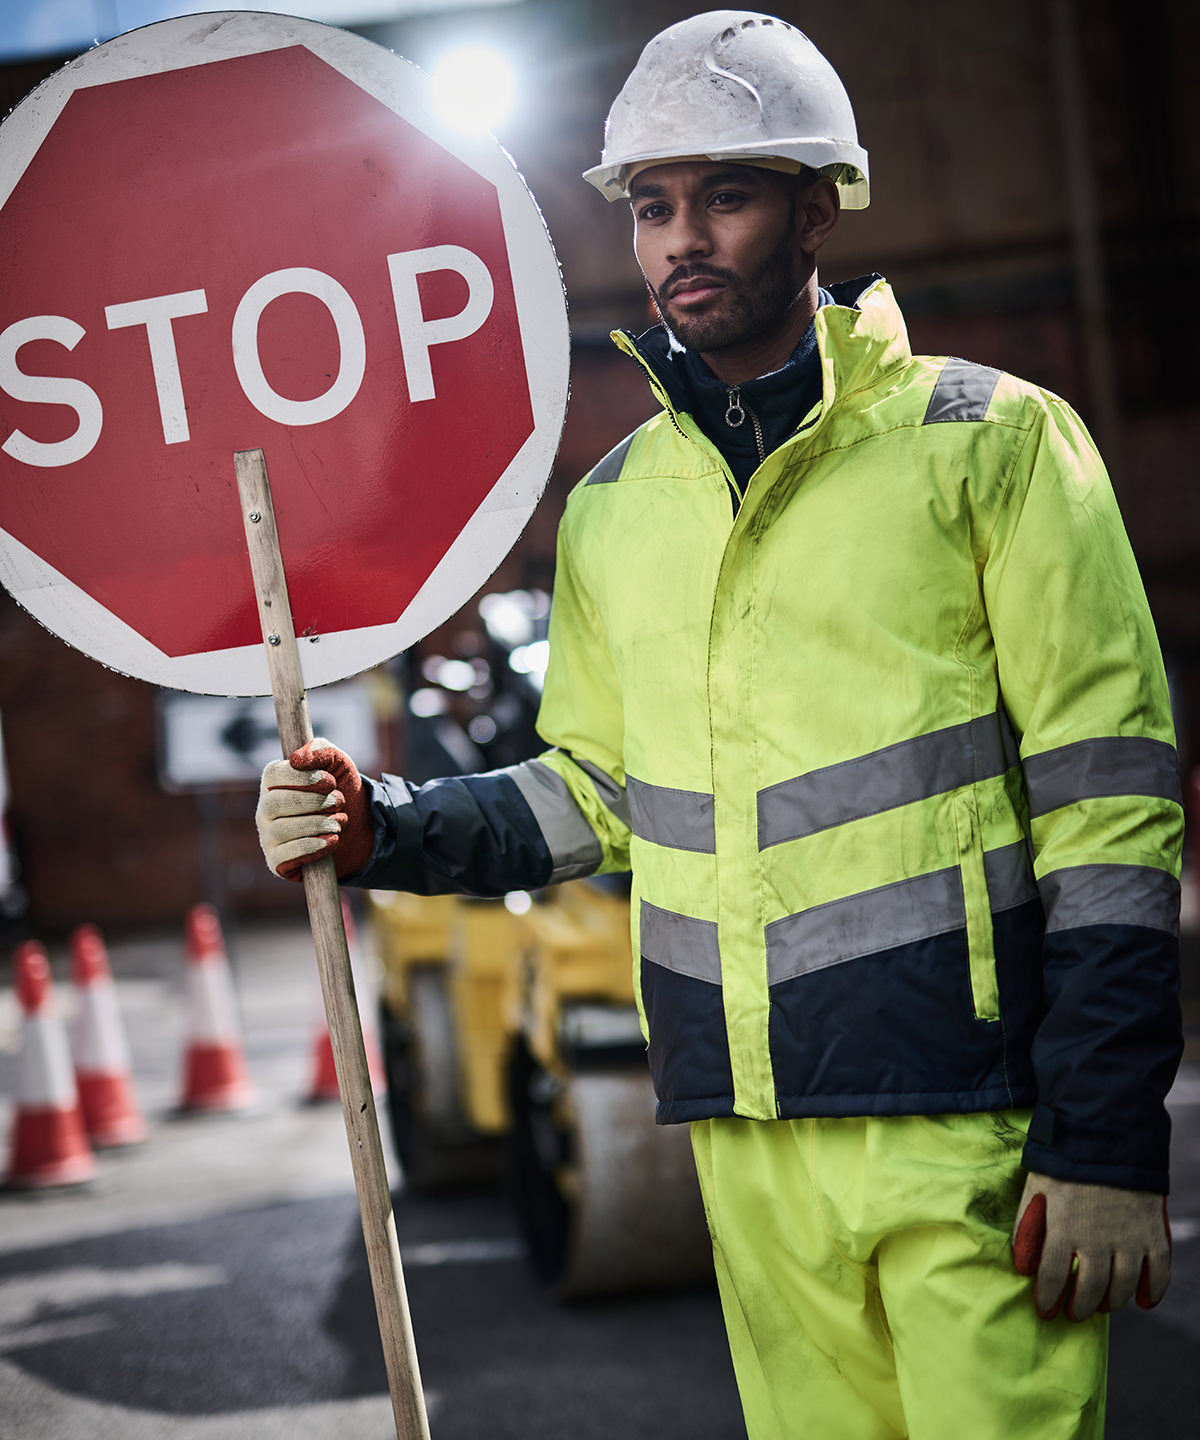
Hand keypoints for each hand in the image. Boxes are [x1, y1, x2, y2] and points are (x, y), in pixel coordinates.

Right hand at [256, 738, 371, 881]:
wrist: (357, 828)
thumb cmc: (338, 792)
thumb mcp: (338, 764)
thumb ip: (322, 750)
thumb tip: (299, 758)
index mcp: (273, 782)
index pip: (274, 774)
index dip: (302, 777)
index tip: (330, 781)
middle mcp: (264, 809)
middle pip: (277, 803)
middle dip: (314, 802)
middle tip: (339, 801)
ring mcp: (267, 836)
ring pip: (283, 829)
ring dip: (318, 824)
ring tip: (340, 822)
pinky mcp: (276, 861)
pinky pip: (286, 855)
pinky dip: (313, 846)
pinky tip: (333, 840)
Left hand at [1012, 1170, 1170, 1320]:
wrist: (1106, 1134)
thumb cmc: (1064, 1160)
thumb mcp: (1035, 1188)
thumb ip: (1027, 1226)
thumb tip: (1022, 1265)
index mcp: (1063, 1228)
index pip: (1053, 1278)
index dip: (1048, 1299)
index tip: (1046, 1311)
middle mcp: (1096, 1239)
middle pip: (1090, 1289)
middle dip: (1080, 1306)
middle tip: (1075, 1314)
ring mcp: (1128, 1237)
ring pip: (1122, 1286)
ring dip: (1112, 1302)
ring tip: (1102, 1307)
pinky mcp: (1152, 1230)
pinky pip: (1158, 1270)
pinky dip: (1153, 1290)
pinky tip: (1144, 1302)